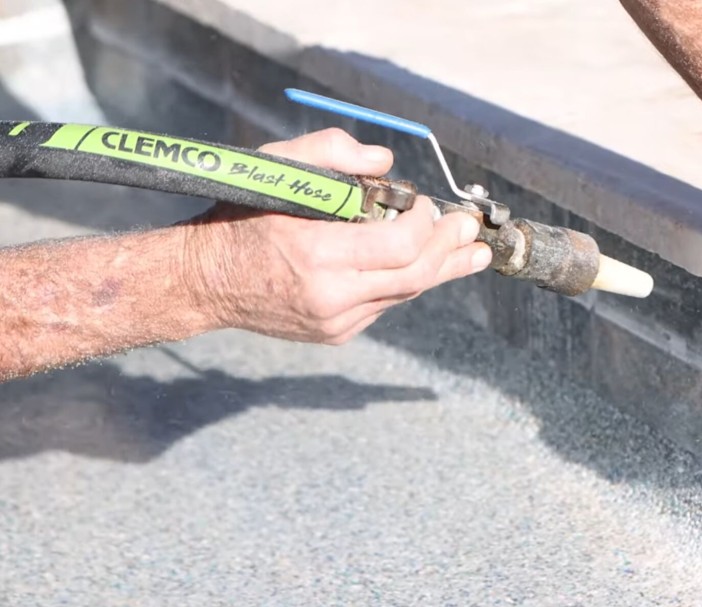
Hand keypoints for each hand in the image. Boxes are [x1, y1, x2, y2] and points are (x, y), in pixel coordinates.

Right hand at [179, 128, 490, 344]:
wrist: (203, 281)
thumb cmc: (242, 214)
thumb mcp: (277, 166)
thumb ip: (332, 152)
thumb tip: (387, 163)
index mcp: (315, 254)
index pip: (399, 247)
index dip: (426, 225)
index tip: (430, 204)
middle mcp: (329, 296)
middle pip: (414, 277)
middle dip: (449, 251)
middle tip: (473, 233)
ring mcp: (334, 322)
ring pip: (404, 294)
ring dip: (439, 269)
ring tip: (470, 253)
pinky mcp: (336, 334)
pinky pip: (384, 305)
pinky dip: (404, 281)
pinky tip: (422, 265)